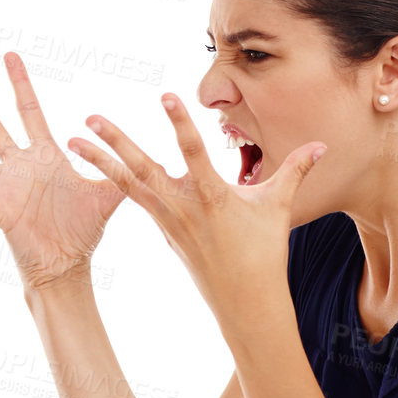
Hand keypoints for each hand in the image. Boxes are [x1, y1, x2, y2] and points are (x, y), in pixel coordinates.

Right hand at [0, 52, 124, 289]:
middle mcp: (18, 166)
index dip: (20, 83)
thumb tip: (142, 149)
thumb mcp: (108, 194)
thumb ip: (121, 170)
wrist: (68, 265)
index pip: (28, 110)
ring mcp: (5, 188)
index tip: (10, 55)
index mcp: (43, 156)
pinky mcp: (1, 213)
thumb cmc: (82, 230)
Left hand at [68, 93, 324, 323]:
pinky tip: (100, 169)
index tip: (164, 95)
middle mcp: (183, 207)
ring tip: (74, 143)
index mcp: (212, 196)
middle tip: (89, 118)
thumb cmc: (265, 253)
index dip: (179, 122)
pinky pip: (136, 201)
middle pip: (143, 167)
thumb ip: (296, 169)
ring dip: (100, 162)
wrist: (244, 302)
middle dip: (115, 142)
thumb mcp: (279, 207)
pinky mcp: (163, 232)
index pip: (193, 150)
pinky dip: (117, 185)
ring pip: (128, 185)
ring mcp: (168, 221)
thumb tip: (323, 144)